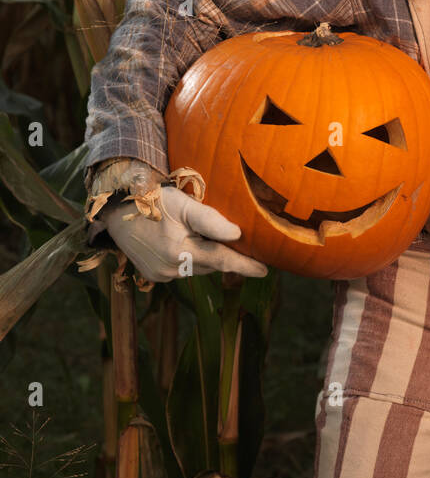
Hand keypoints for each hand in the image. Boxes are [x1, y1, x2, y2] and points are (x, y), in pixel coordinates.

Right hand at [102, 185, 266, 282]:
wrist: (116, 210)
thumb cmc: (153, 201)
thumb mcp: (184, 204)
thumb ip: (211, 220)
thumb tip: (237, 235)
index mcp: (179, 252)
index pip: (222, 261)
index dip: (245, 266)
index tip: (265, 270)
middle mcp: (170, 269)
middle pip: (211, 265)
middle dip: (225, 256)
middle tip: (241, 244)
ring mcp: (160, 275)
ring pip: (197, 268)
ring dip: (206, 257)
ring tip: (205, 237)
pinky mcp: (152, 276)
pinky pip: (181, 270)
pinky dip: (190, 259)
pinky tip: (185, 242)